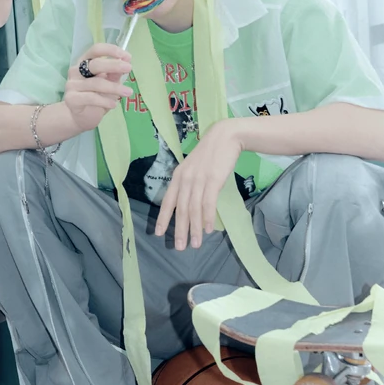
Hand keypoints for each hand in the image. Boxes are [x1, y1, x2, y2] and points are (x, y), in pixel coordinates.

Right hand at [63, 43, 131, 134]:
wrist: (82, 117)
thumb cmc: (96, 97)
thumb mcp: (108, 83)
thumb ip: (114, 74)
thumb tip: (126, 62)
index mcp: (85, 62)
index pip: (96, 50)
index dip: (111, 50)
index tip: (127, 56)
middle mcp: (76, 71)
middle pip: (95, 64)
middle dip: (114, 65)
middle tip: (129, 68)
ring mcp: (72, 84)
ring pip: (96, 83)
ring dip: (114, 87)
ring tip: (128, 92)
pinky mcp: (71, 99)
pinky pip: (90, 98)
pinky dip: (104, 101)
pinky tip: (114, 104)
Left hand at [154, 119, 241, 249]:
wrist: (225, 137)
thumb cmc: (210, 154)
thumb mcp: (193, 168)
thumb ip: (189, 184)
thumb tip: (190, 206)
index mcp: (178, 176)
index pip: (167, 201)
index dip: (163, 218)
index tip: (159, 233)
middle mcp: (185, 179)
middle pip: (180, 209)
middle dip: (179, 229)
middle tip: (179, 247)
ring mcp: (198, 179)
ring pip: (194, 209)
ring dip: (194, 229)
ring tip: (195, 244)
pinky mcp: (212, 180)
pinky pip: (208, 203)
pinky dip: (207, 218)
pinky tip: (208, 229)